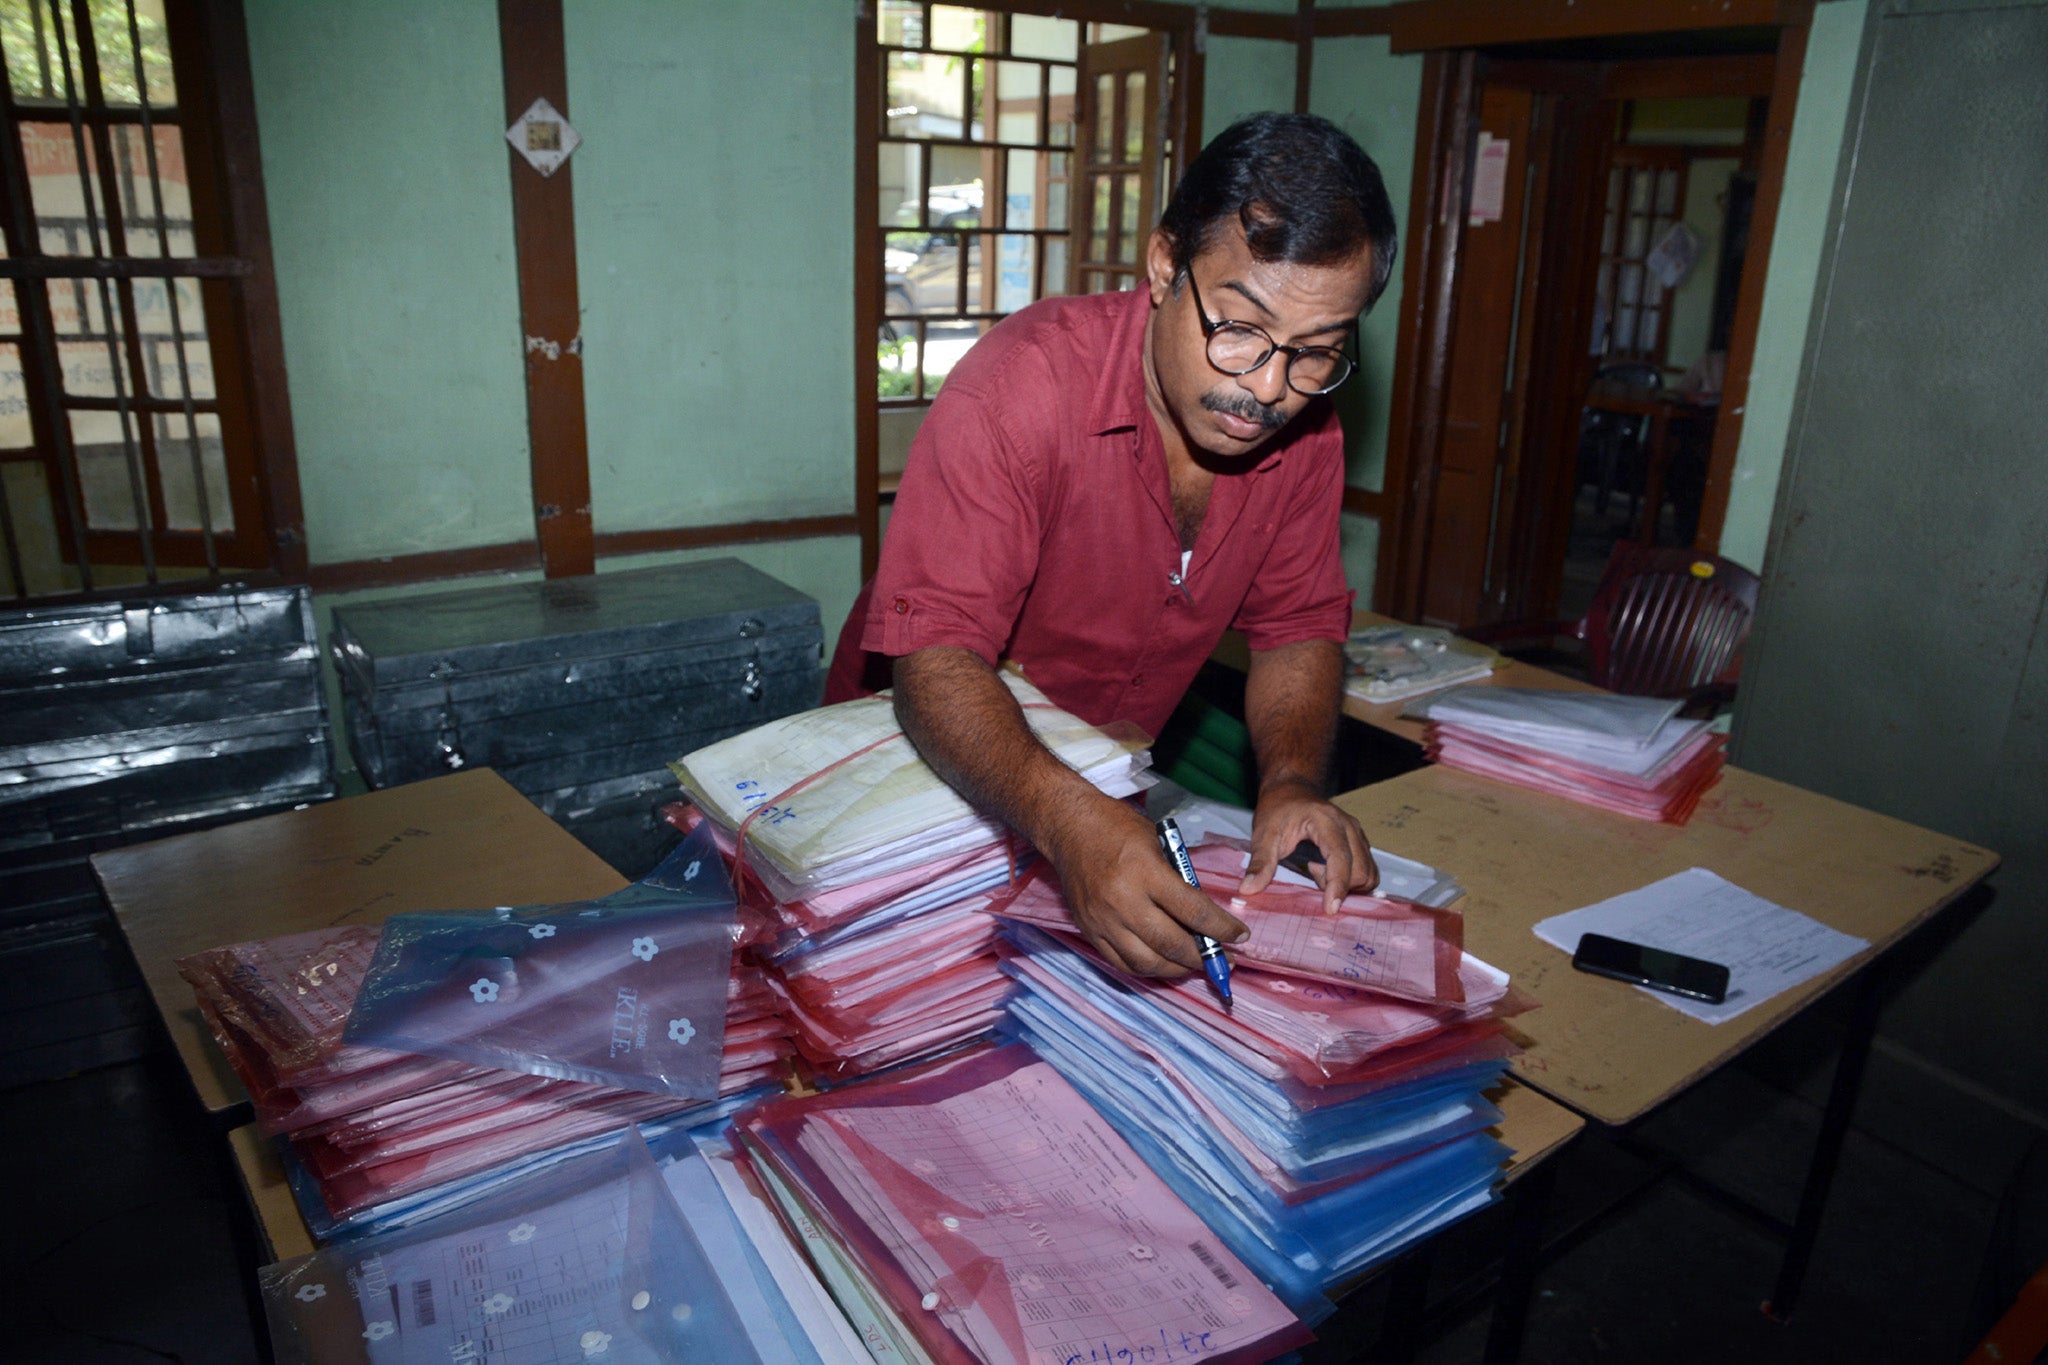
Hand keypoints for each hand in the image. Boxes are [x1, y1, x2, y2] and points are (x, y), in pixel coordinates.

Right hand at [1046, 799, 1248, 977]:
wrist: (1068, 826)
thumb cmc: (1117, 827)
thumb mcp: (1158, 843)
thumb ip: (1178, 880)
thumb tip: (1203, 916)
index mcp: (1146, 872)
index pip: (1193, 911)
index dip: (1221, 929)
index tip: (1239, 937)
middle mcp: (1123, 901)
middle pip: (1172, 944)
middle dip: (1203, 957)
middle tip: (1223, 960)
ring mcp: (1103, 920)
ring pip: (1147, 962)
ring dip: (1177, 969)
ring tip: (1194, 965)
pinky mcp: (1088, 930)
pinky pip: (1121, 963)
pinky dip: (1147, 968)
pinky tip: (1163, 963)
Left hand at [1241, 778, 1376, 912]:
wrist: (1291, 789)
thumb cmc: (1278, 809)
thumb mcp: (1264, 834)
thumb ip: (1260, 863)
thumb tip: (1248, 889)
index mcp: (1327, 822)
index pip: (1340, 858)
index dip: (1337, 886)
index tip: (1330, 909)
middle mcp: (1348, 826)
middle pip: (1360, 870)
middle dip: (1339, 886)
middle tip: (1311, 872)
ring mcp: (1357, 834)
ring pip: (1368, 872)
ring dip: (1347, 884)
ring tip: (1319, 871)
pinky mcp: (1360, 842)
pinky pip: (1367, 870)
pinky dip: (1351, 880)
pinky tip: (1328, 870)